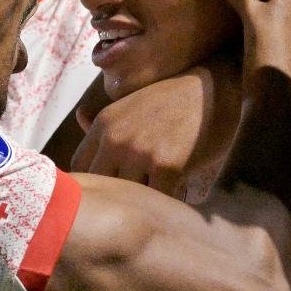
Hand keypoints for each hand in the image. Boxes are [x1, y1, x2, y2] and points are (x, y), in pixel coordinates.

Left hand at [70, 61, 241, 198]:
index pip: (80, 169)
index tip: (111, 191)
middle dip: (118, 198)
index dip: (95, 185)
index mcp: (104, 124)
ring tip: (161, 198)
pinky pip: (159, 200)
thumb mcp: (132, 104)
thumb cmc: (173, 99)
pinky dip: (169, 203)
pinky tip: (180, 195)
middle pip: (101, 187)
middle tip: (137, 202)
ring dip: (145, 203)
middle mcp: (116, 138)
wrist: (213, 87)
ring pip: (129, 197)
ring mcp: (140, 151)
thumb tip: (78, 117)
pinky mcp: (167, 164)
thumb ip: (104, 121)